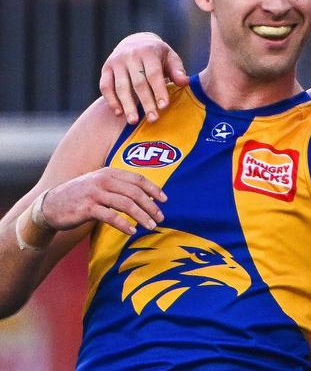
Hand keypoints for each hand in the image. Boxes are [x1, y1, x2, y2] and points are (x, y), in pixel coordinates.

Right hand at [42, 167, 166, 234]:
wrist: (50, 206)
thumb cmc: (81, 196)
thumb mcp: (100, 185)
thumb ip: (120, 186)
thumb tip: (146, 196)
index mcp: (109, 172)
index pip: (138, 179)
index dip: (153, 189)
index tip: (165, 200)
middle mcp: (103, 180)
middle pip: (135, 192)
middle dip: (151, 206)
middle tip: (161, 217)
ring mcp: (94, 193)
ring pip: (126, 204)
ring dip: (141, 216)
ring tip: (151, 226)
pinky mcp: (87, 208)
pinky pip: (111, 216)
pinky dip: (124, 224)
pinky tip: (132, 231)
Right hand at [99, 32, 189, 123]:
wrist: (136, 42)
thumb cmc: (158, 56)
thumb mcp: (170, 58)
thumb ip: (177, 71)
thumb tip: (185, 82)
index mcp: (149, 51)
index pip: (154, 74)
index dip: (159, 90)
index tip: (164, 107)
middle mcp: (130, 55)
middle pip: (138, 82)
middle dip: (146, 102)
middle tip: (152, 119)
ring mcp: (116, 62)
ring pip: (121, 86)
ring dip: (127, 105)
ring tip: (133, 121)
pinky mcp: (106, 68)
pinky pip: (105, 86)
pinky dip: (111, 100)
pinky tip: (119, 113)